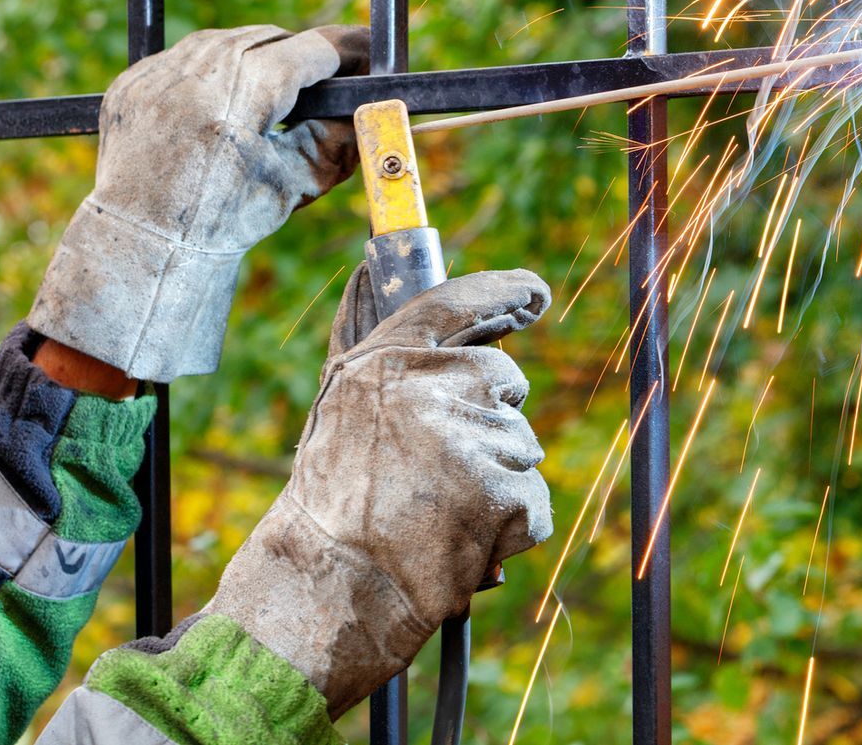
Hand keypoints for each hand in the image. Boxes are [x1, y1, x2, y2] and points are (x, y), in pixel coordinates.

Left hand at [27, 24, 368, 380]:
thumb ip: (341, 135)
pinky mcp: (133, 82)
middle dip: (301, 56)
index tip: (367, 53)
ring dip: (254, 60)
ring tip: (272, 91)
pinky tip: (221, 103)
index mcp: (245, 90)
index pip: (314, 49)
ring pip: (226, 42)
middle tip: (325, 79)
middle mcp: (199, 70)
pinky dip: (209, 76)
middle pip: (271, 39)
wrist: (148, 243)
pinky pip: (184, 61)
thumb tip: (369, 99)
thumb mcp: (299, 180)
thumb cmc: (226, 220)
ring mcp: (159, 72)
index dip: (349, 51)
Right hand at [203, 267, 553, 717]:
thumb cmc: (329, 504)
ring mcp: (470, 438)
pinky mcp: (500, 492)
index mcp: (386, 362)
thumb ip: (381, 354)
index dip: (502, 292)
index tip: (534, 292)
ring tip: (438, 514)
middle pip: (506, 384)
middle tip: (440, 472)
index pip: (456, 304)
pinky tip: (463, 542)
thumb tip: (370, 274)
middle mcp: (430, 389)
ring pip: (522, 449)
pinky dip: (511, 530)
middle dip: (490, 424)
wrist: (327, 587)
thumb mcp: (338, 408)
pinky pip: (534, 504)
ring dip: (496, 484)